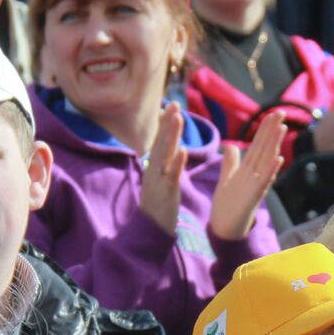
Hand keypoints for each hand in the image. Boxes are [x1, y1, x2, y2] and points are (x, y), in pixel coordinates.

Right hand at [140, 104, 186, 234]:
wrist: (151, 230)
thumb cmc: (158, 206)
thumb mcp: (160, 181)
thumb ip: (164, 166)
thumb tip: (170, 150)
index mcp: (154, 167)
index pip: (160, 141)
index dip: (165, 124)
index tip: (171, 106)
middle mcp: (154, 170)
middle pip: (161, 142)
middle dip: (167, 123)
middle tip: (174, 103)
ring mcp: (159, 180)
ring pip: (165, 154)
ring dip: (171, 135)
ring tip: (177, 118)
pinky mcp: (166, 192)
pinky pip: (172, 175)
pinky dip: (177, 163)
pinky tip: (183, 150)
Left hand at [210, 110, 285, 240]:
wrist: (224, 229)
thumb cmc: (227, 206)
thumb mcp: (227, 178)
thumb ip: (231, 162)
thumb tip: (231, 146)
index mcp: (249, 169)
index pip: (258, 145)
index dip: (265, 129)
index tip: (272, 113)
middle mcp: (256, 175)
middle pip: (265, 148)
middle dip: (272, 130)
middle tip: (281, 111)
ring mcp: (256, 185)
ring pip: (267, 161)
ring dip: (275, 144)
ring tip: (282, 127)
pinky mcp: (254, 197)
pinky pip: (264, 182)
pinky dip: (272, 170)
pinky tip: (279, 158)